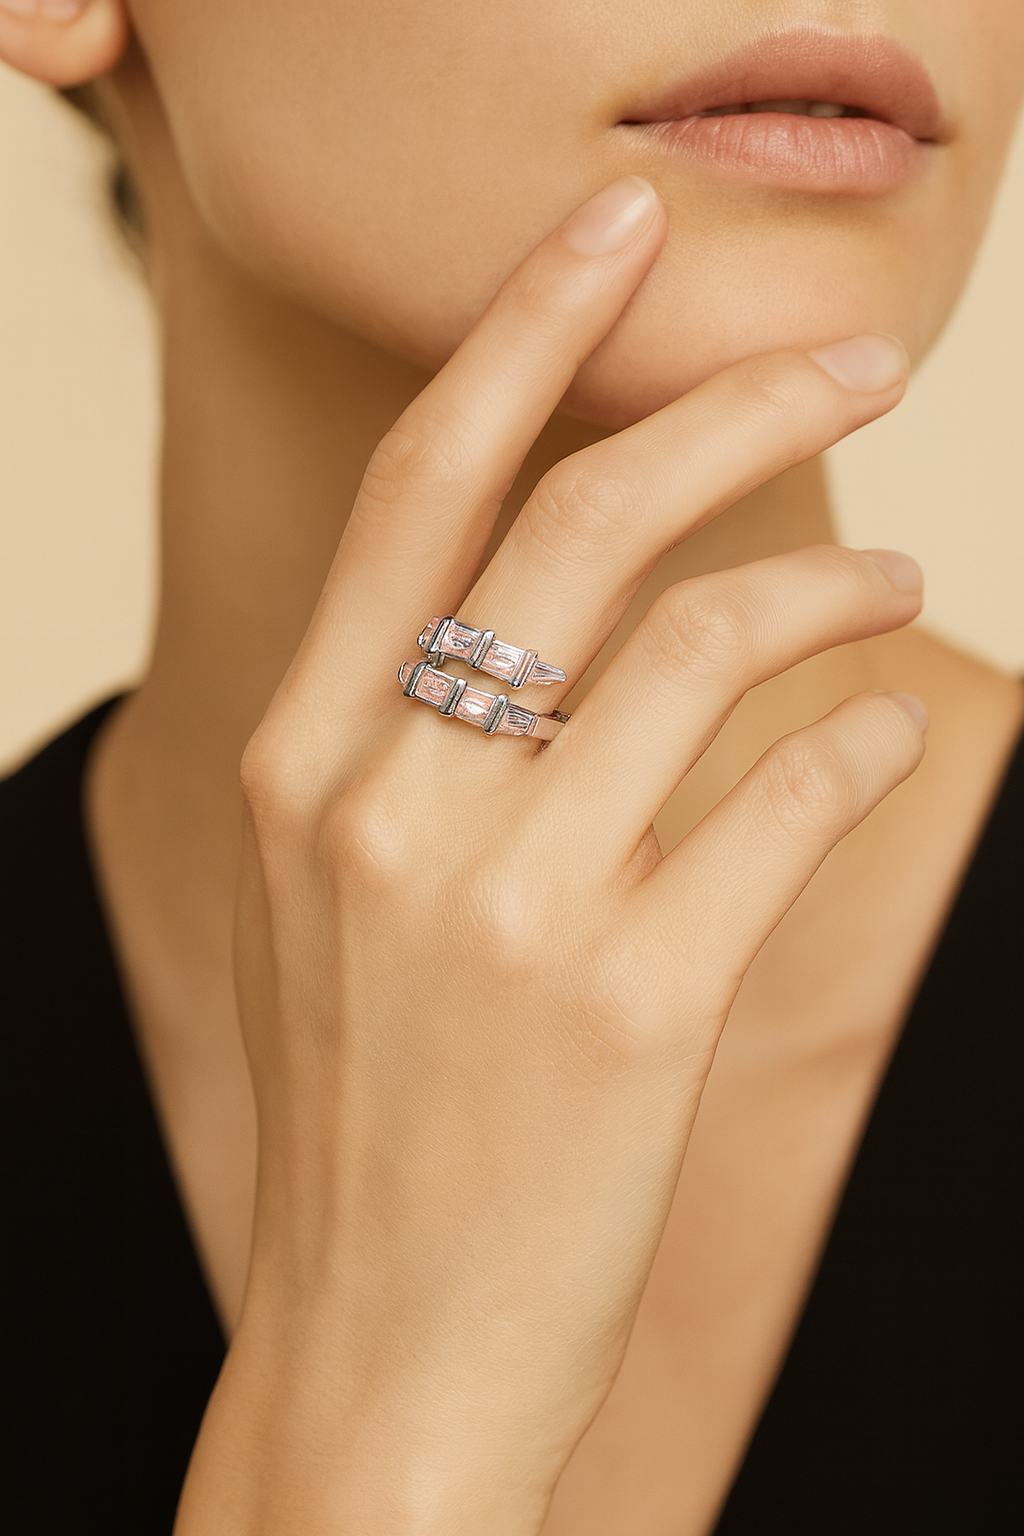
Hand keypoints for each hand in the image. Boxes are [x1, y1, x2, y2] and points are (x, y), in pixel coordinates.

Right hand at [176, 177, 922, 1533]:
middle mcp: (387, 807)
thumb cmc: (371, 1109)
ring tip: (895, 572)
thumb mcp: (333, 897)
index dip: (527, 329)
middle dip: (728, 403)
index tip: (618, 228)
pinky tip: (884, 728)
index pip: (419, 483)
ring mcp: (509, 907)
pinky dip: (860, 740)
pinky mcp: (634, 1007)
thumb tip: (564, 606)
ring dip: (829, 581)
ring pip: (707, 646)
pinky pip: (785, 804)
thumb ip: (411, 742)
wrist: (381, 1351)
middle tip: (855, 359)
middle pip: (579, 520)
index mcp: (299, 760)